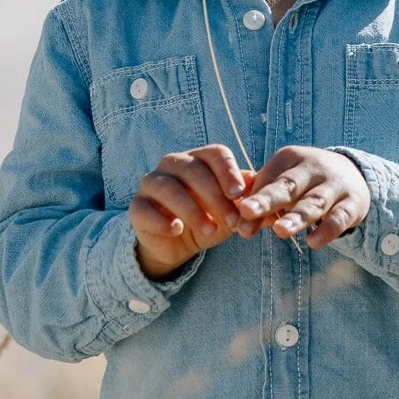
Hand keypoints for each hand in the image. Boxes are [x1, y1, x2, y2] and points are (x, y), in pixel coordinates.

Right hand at [130, 144, 251, 277]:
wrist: (179, 244)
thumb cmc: (209, 217)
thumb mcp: (230, 208)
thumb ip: (245, 196)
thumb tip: (261, 184)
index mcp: (198, 159)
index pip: (214, 154)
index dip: (228, 171)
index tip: (239, 194)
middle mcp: (173, 164)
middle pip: (194, 171)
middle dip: (215, 197)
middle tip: (232, 221)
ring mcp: (151, 184)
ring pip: (169, 189)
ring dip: (192, 210)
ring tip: (210, 231)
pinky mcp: (137, 207)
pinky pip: (144, 209)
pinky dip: (162, 220)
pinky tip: (177, 229)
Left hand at [236, 147, 370, 249]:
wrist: (353, 172)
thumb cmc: (306, 182)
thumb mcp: (284, 182)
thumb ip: (262, 200)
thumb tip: (236, 221)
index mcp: (289, 159)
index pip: (268, 180)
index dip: (252, 199)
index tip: (238, 216)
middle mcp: (313, 168)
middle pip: (288, 185)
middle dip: (267, 200)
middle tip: (247, 212)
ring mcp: (335, 184)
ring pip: (314, 202)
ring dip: (296, 217)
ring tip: (280, 231)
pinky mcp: (353, 202)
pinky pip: (340, 217)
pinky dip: (327, 230)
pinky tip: (313, 242)